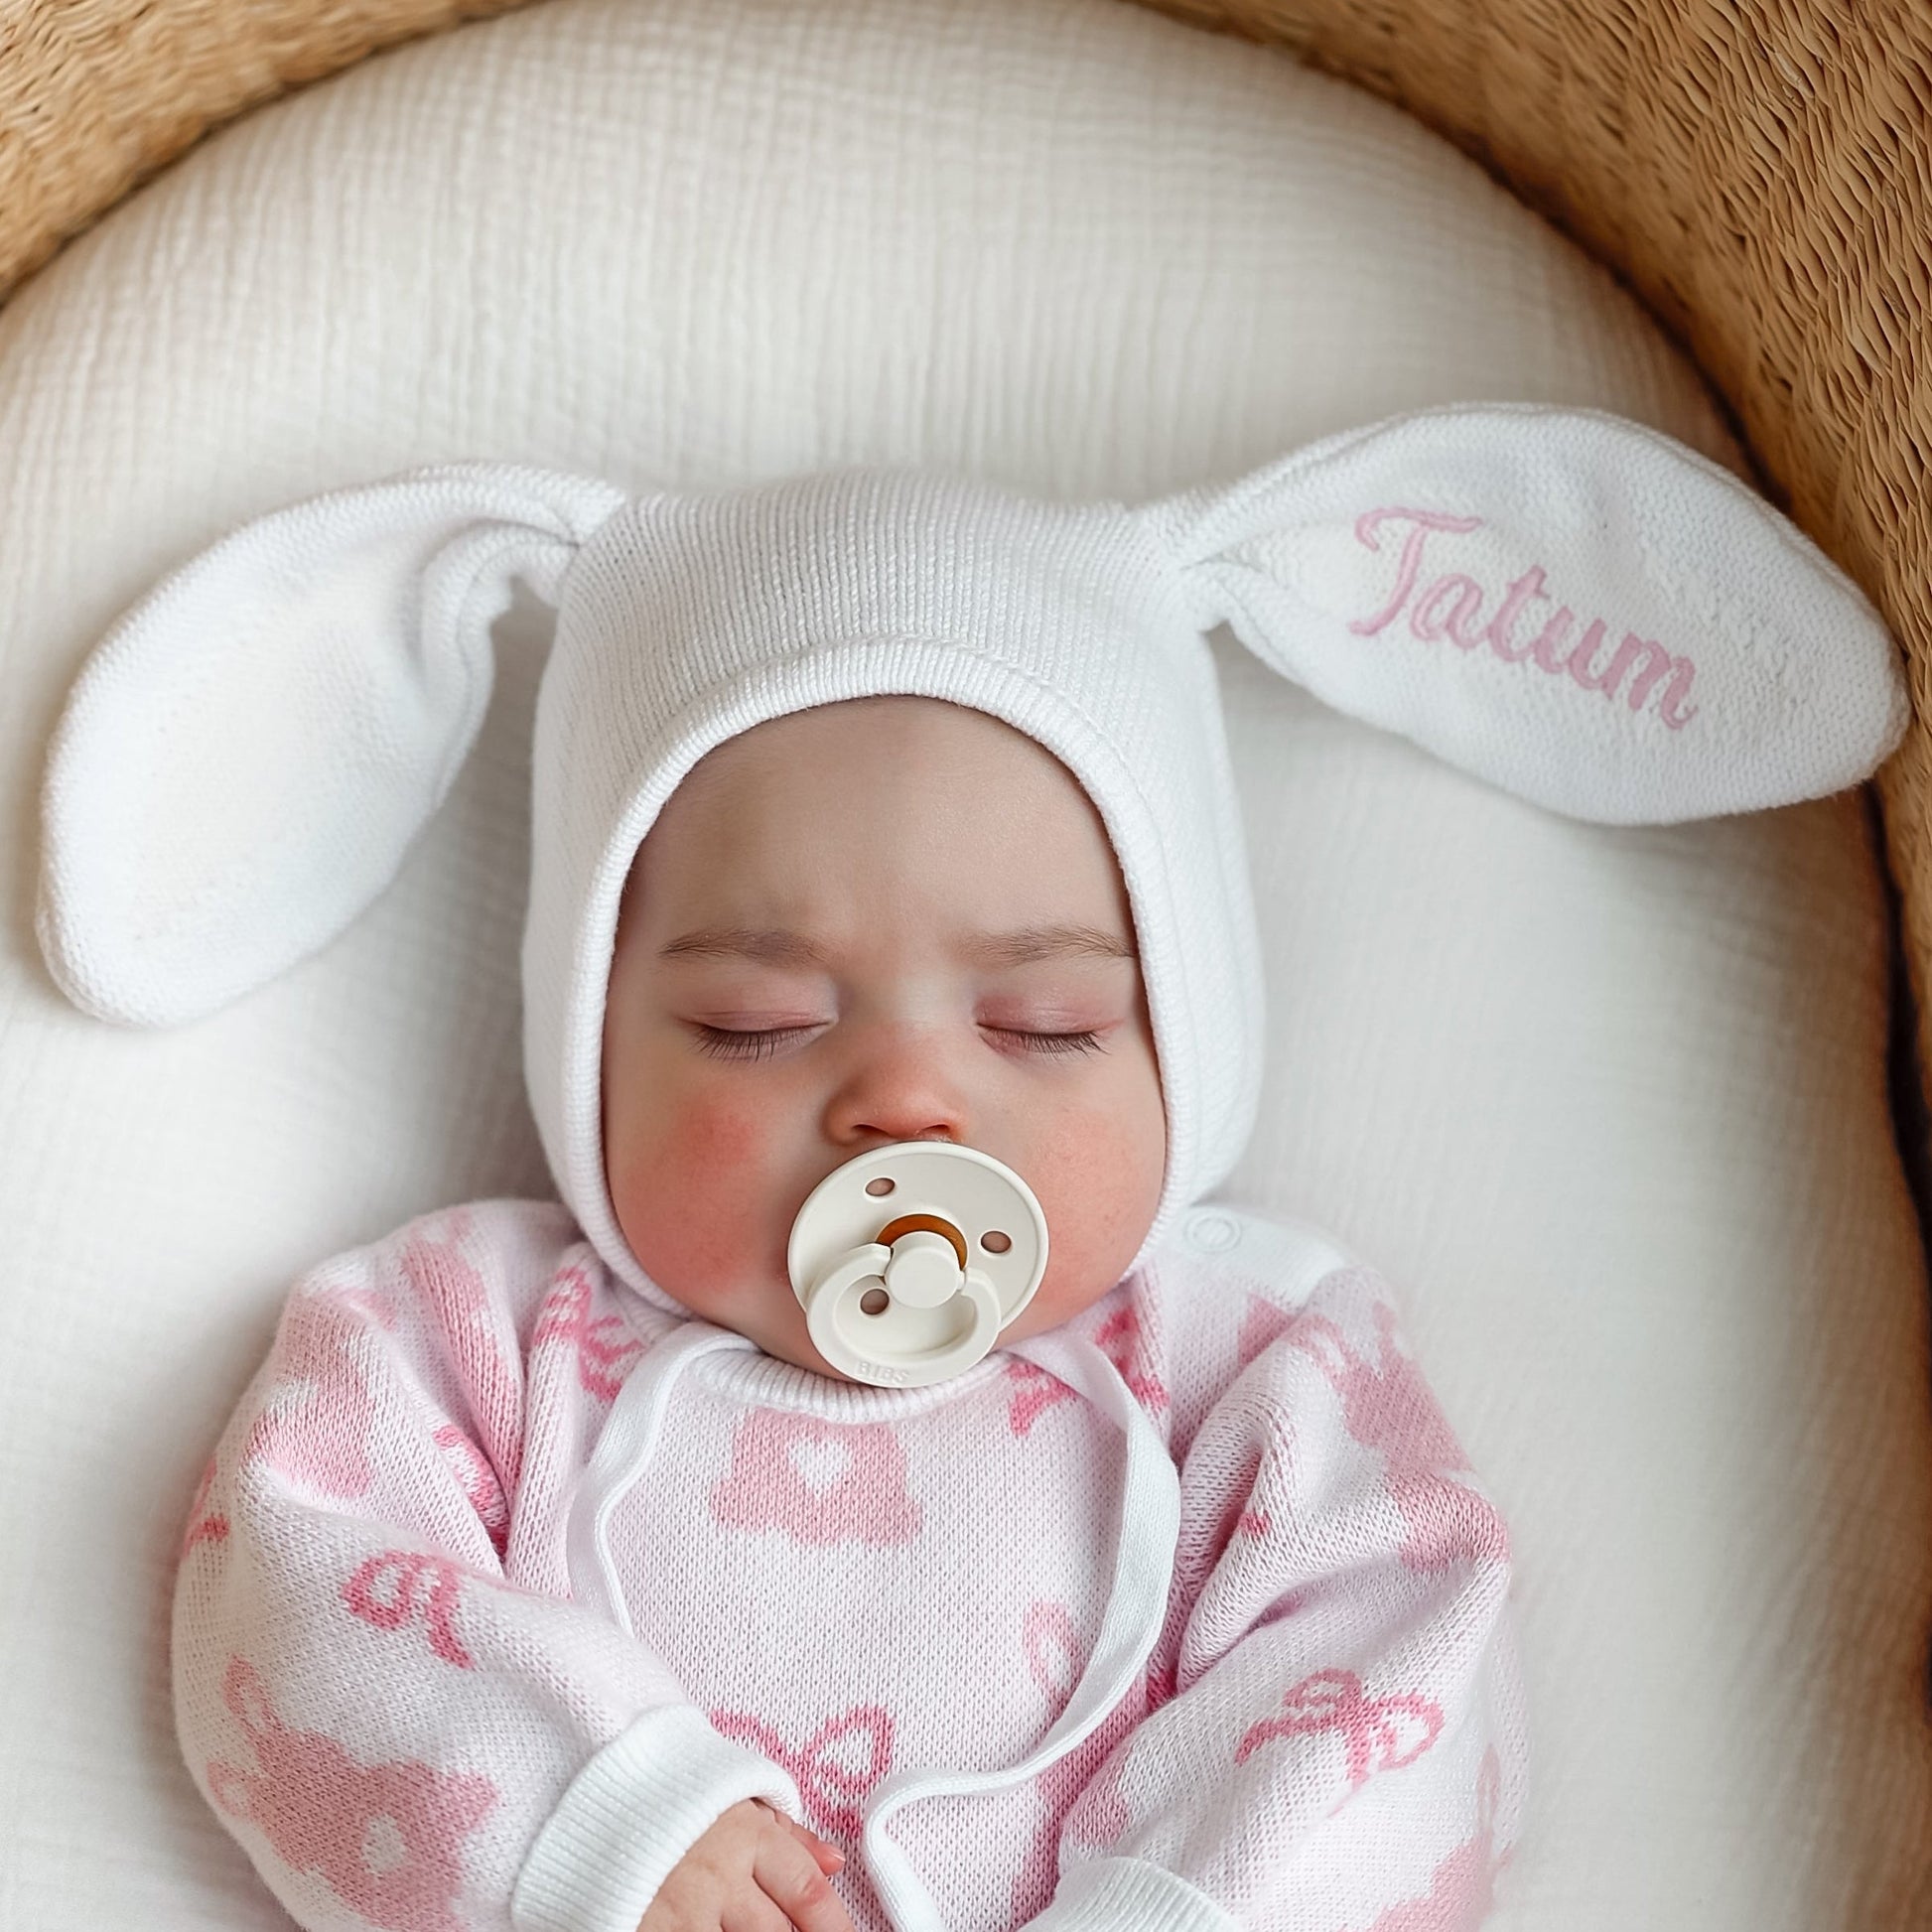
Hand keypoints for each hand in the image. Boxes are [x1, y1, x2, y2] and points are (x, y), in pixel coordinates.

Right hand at [638, 1797, 855, 1931]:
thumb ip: (787, 1833)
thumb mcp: (734, 1798)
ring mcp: (680, 1912)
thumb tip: (835, 1862)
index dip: (834, 1926)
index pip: (806, 1891)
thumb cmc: (672, 1794)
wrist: (590, 1793)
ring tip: (745, 1929)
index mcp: (745, 1835)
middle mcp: (717, 1877)